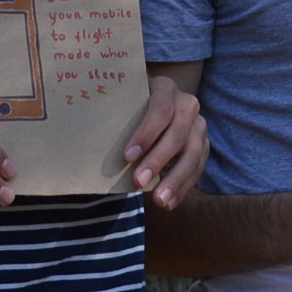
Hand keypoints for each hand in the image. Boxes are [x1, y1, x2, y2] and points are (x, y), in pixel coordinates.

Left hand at [125, 70, 208, 209]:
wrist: (147, 106)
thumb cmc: (128, 107)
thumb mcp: (123, 103)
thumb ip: (114, 116)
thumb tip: (87, 142)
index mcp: (165, 88)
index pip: (160, 110)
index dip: (145, 134)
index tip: (127, 157)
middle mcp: (187, 104)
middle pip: (177, 134)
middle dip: (158, 161)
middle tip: (138, 183)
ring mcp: (199, 125)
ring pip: (193, 154)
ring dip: (175, 180)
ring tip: (159, 201)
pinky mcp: (204, 145)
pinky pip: (198, 169)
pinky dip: (183, 188)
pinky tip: (169, 203)